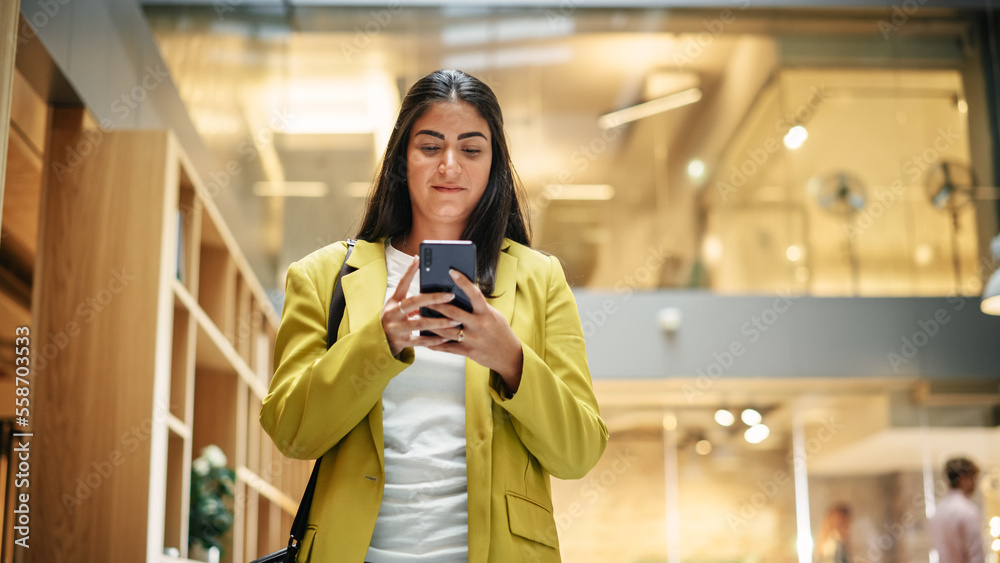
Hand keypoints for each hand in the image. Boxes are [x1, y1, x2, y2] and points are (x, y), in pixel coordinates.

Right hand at [380, 256, 461, 356]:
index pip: (402, 283)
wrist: (379, 343)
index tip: (419, 259)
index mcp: (393, 302)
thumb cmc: (394, 321)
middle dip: (434, 298)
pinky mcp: (401, 342)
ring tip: (455, 321)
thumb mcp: (398, 308)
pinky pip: (420, 341)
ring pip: (420, 323)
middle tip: (451, 295)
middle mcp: (393, 313)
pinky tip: (446, 338)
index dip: (410, 271)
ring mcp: (396, 328)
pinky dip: (434, 340)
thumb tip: (436, 292)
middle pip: (414, 302)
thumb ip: (414, 302)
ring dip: (439, 322)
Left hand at [425, 269, 523, 393]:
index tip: (452, 271)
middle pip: (453, 312)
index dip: (463, 281)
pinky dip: (434, 343)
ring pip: (445, 330)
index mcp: (486, 313)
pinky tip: (424, 338)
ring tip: (418, 316)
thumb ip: (478, 307)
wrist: (509, 355)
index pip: (474, 294)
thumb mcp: (493, 315)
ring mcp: (472, 339)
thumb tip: (460, 295)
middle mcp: (479, 325)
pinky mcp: (467, 352)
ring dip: (430, 323)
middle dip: (435, 304)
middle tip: (422, 297)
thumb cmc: (499, 331)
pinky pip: (446, 347)